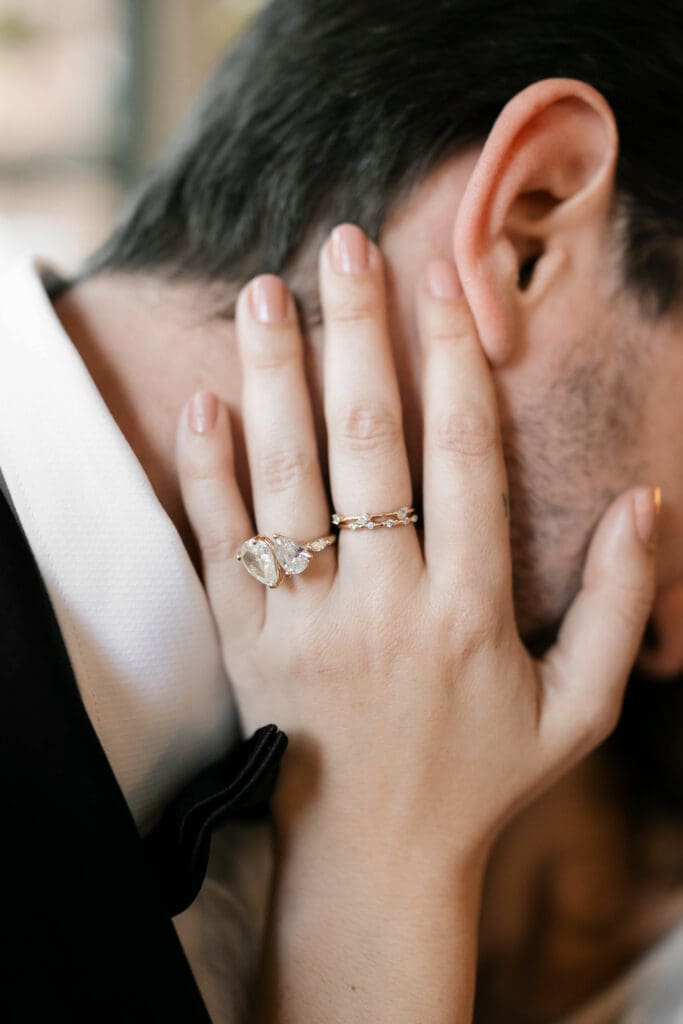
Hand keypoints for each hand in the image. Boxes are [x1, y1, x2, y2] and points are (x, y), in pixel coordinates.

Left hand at [176, 225, 656, 1020]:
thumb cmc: (480, 779)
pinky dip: (207, 473)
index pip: (464, 458)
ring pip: (286, 478)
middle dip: (359, 334)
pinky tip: (202, 401)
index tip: (443, 281)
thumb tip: (648, 500)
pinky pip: (222, 546)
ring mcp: (306, 622)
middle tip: (346, 245)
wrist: (375, 861)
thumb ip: (623, 608)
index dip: (455, 360)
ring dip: (274, 378)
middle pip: (368, 443)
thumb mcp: (579, 710)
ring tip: (265, 292)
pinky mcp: (247, 644)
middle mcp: (385, 603)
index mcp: (470, 611)